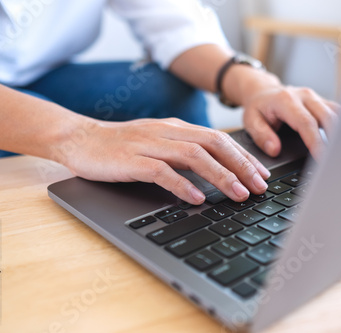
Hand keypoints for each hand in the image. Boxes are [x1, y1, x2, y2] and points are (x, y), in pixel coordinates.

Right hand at [59, 118, 269, 204]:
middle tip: (259, 186)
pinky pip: (161, 172)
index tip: (261, 174)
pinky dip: (182, 185)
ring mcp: (148, 145)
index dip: (244, 156)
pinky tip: (197, 198)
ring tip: (238, 194)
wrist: (79, 138)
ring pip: (193, 156)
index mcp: (176, 129)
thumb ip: (184, 152)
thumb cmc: (122, 146)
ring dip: (220, 176)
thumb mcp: (158, 143)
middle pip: (213, 144)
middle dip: (241, 165)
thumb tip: (217, 169)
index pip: (219, 139)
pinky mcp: (131, 160)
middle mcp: (167, 133)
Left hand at [243, 84, 340, 158]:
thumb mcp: (251, 121)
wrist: (262, 91)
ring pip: (337, 113)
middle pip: (327, 117)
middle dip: (334, 140)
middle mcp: (304, 96)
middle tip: (337, 161)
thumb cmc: (258, 107)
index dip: (316, 142)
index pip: (306, 123)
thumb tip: (274, 150)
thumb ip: (262, 136)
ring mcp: (315, 97)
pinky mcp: (322, 101)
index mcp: (286, 101)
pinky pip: (338, 112)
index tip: (322, 159)